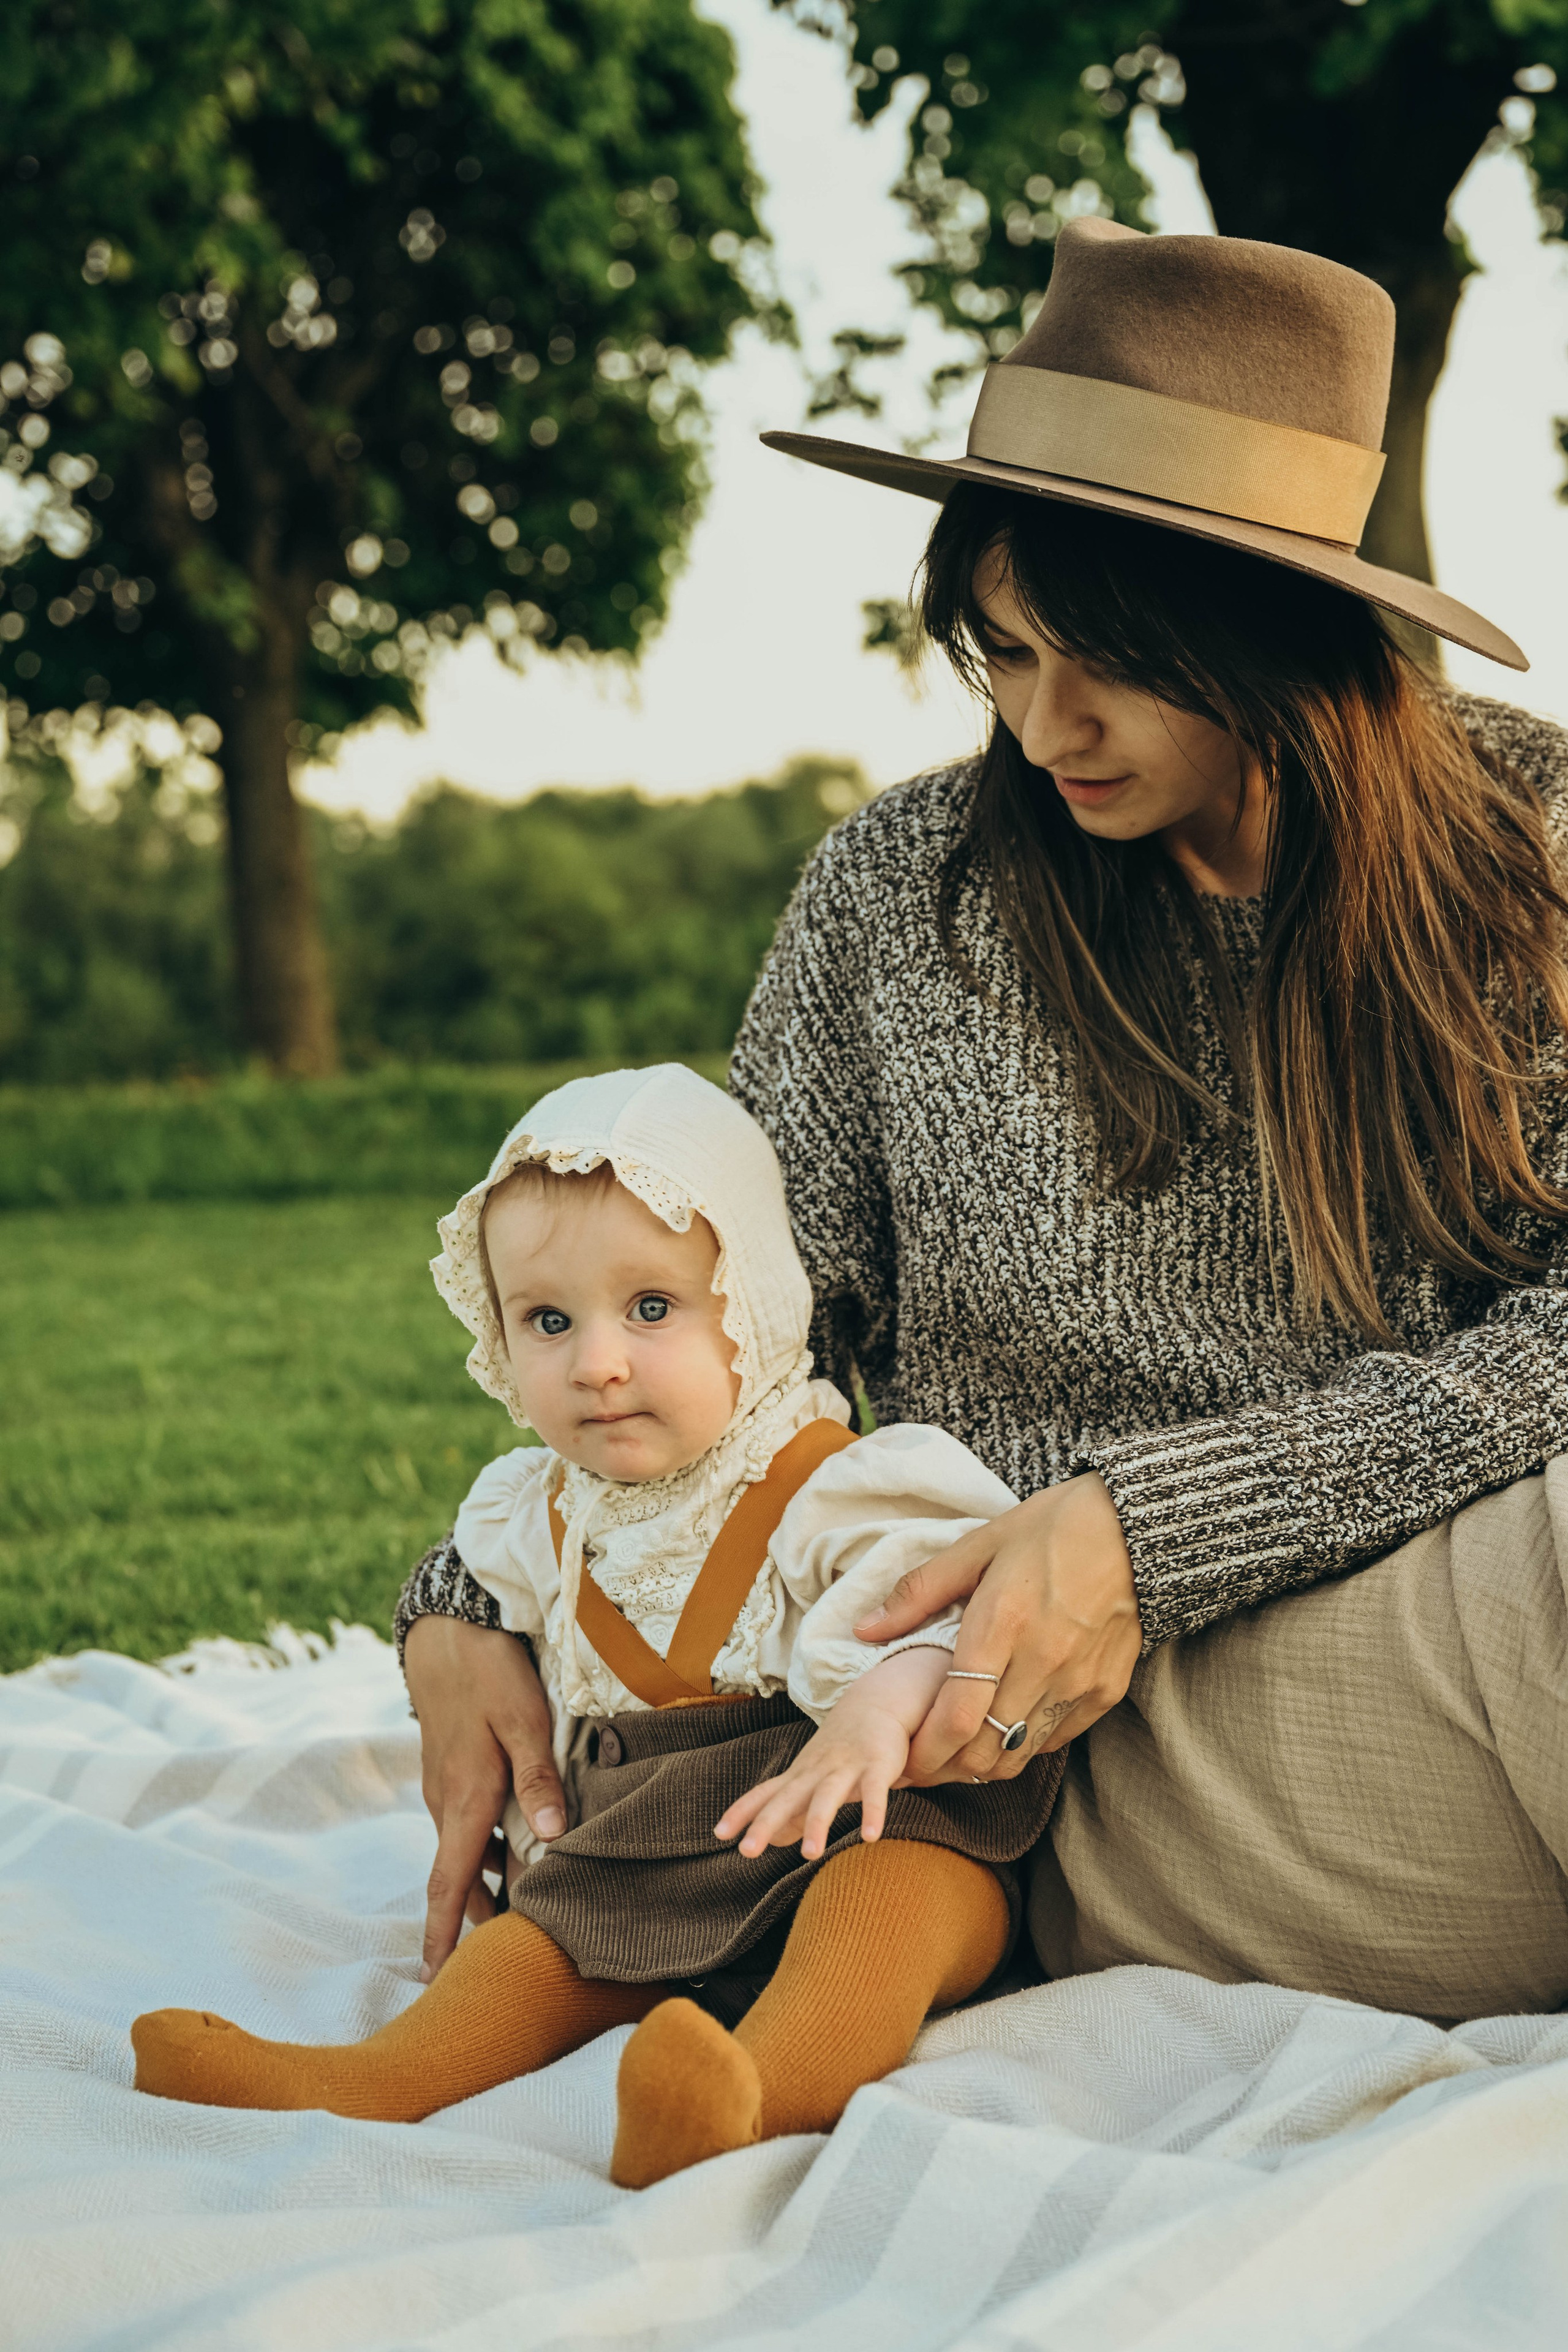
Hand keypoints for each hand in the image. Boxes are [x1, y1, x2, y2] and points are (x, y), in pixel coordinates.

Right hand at [402, 1615, 565, 1979]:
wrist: (446, 1628)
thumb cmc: (490, 1673)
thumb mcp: (523, 1721)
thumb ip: (537, 1780)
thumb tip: (552, 1838)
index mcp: (464, 1800)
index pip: (448, 1885)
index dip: (444, 1936)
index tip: (437, 1981)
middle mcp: (446, 1802)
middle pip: (460, 1877)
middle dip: (479, 1918)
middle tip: (511, 1953)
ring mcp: (444, 1785)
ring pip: (465, 1850)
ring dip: (487, 1881)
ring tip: (524, 1908)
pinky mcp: (450, 1768)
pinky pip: (466, 1823)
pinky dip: (486, 1846)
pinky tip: (518, 1844)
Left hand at [713, 1647, 950, 1860]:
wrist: (877, 1702)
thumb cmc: (840, 1749)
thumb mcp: (813, 1778)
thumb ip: (793, 1810)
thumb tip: (772, 1841)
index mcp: (799, 1775)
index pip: (764, 1794)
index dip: (741, 1813)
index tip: (718, 1833)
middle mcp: (817, 1771)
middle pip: (786, 1799)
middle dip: (765, 1824)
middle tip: (746, 1852)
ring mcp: (846, 1768)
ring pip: (827, 1797)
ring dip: (817, 1824)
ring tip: (810, 1854)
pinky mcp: (877, 1766)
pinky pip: (874, 1792)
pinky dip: (872, 1813)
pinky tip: (870, 1836)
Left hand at [854, 1475, 1141, 1783]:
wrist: (1139, 1529)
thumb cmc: (1052, 1529)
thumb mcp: (979, 1545)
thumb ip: (919, 1591)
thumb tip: (864, 1628)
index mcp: (1002, 1623)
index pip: (956, 1718)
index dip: (925, 1752)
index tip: (903, 1759)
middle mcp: (1043, 1662)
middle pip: (985, 1750)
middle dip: (945, 1768)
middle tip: (922, 1763)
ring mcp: (1079, 1682)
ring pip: (1019, 1754)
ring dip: (983, 1763)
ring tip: (957, 1753)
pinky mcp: (1106, 1692)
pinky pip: (1054, 1739)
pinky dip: (1023, 1745)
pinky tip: (1004, 1728)